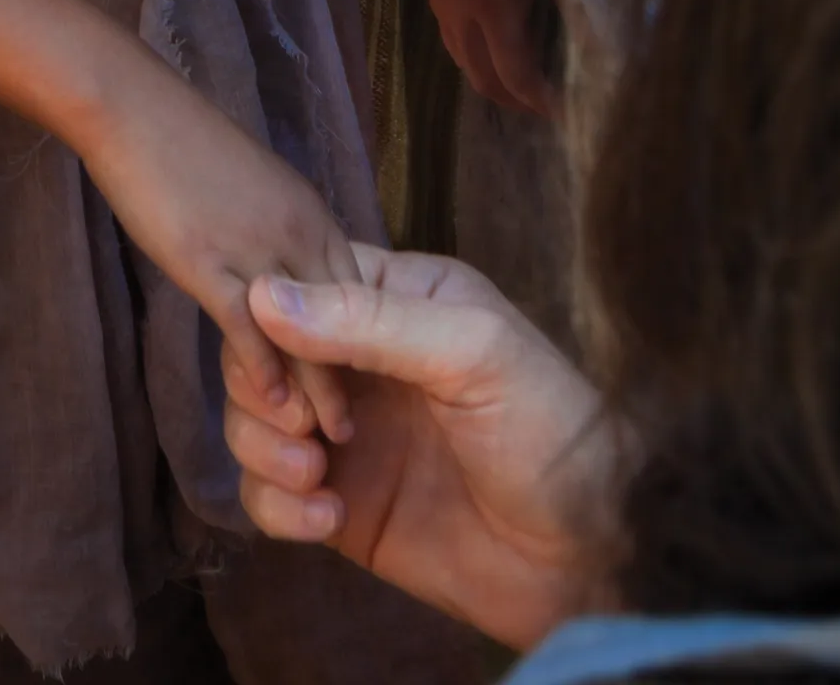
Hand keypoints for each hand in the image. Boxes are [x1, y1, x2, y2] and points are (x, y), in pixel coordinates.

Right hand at [77, 77, 365, 446]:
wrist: (133, 103)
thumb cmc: (186, 145)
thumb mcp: (259, 191)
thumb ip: (285, 238)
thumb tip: (300, 300)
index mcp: (314, 216)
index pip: (360, 288)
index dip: (365, 342)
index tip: (372, 390)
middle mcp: (300, 231)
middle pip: (344, 317)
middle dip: (354, 378)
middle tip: (359, 435)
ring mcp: (256, 244)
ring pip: (303, 331)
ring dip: (316, 388)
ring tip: (326, 441)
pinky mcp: (208, 259)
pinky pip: (247, 325)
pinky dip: (263, 367)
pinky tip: (270, 404)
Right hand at [227, 248, 612, 650]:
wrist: (586, 557)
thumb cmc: (550, 430)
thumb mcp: (475, 353)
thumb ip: (371, 322)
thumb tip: (264, 295)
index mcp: (398, 303)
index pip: (299, 282)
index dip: (273, 318)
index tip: (287, 364)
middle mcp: (364, 363)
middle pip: (262, 354)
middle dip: (262, 391)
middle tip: (307, 428)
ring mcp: (349, 437)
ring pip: (253, 424)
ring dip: (263, 449)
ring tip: (315, 474)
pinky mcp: (342, 505)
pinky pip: (270, 495)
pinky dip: (278, 507)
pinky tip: (329, 520)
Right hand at [417, 0, 555, 119]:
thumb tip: (597, 29)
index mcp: (495, 5)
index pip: (515, 73)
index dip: (538, 100)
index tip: (561, 114)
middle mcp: (459, 8)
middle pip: (478, 74)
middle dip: (509, 97)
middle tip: (539, 105)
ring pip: (457, 51)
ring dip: (484, 71)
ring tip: (513, 78)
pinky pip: (447, 25)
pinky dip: (470, 44)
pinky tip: (487, 30)